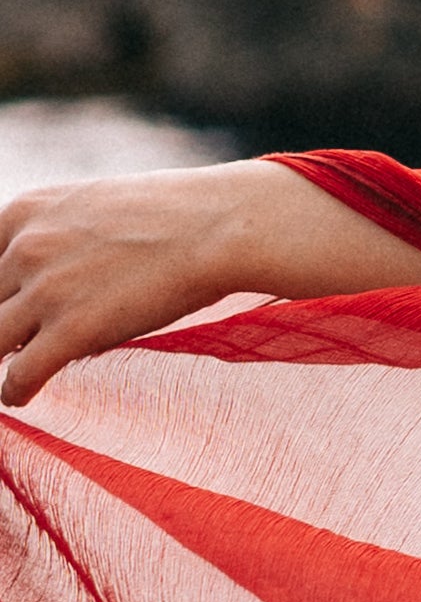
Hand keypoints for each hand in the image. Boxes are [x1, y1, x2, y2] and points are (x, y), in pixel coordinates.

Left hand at [0, 167, 263, 411]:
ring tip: (10, 372)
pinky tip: (21, 395)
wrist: (218, 227)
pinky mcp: (72, 329)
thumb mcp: (92, 206)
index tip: (8, 308)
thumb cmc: (172, 215)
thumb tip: (44, 281)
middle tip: (12, 342)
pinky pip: (20, 373)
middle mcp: (24, 247)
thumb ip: (56, 236)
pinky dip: (14, 391)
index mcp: (24, 211)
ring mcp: (46, 289)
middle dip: (0, 325)